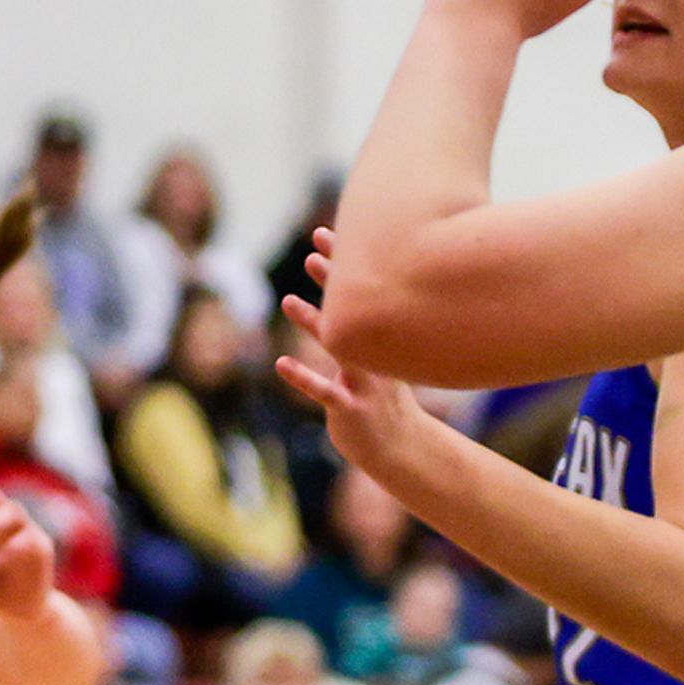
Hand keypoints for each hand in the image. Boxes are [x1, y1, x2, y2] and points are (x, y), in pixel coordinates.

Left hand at [273, 239, 440, 476]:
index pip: (362, 293)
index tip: (324, 233)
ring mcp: (364, 382)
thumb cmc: (385, 403)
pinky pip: (324, 391)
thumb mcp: (380, 363)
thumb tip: (342, 302)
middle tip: (312, 248)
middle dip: (333, 277)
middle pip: (352, 309)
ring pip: (337, 346)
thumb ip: (362, 334)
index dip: (343, 263)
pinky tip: (281, 364)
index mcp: (381, 340)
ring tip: (286, 300)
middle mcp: (375, 354)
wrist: (402, 451)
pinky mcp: (350, 410)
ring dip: (312, 321)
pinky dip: (303, 377)